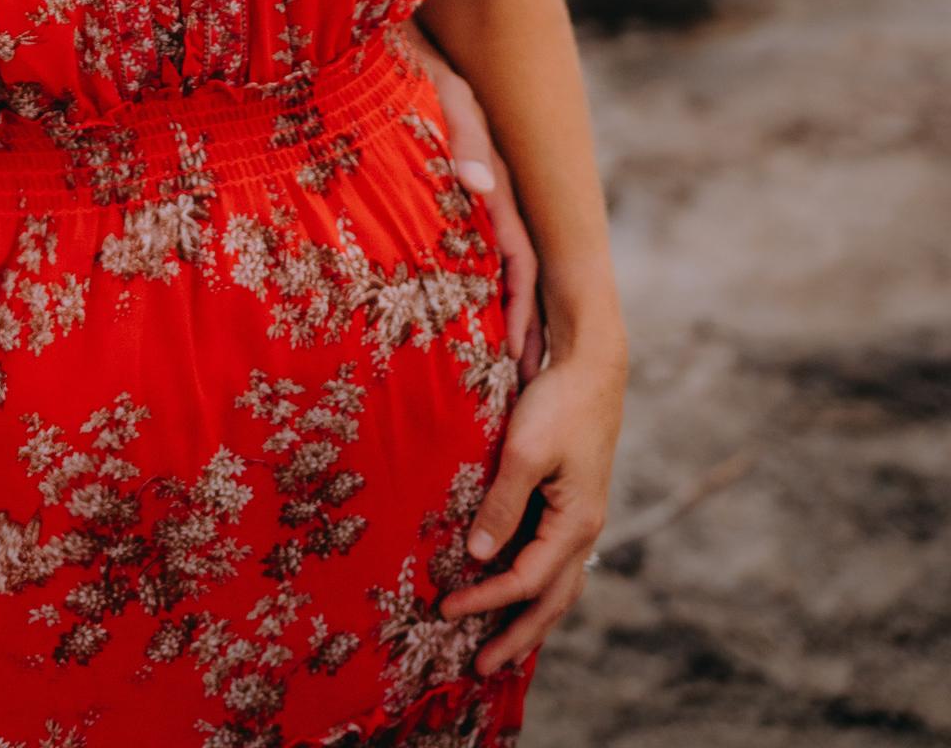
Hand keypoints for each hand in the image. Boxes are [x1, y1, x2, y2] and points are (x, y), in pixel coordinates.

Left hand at [404, 24, 544, 380]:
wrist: (374, 40)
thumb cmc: (411, 63)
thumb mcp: (443, 92)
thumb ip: (461, 134)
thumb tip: (479, 187)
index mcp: (491, 182)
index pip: (519, 260)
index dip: (521, 312)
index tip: (519, 362)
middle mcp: (478, 199)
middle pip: (505, 279)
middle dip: (512, 332)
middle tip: (507, 392)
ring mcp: (451, 201)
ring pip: (473, 272)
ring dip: (481, 321)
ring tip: (478, 378)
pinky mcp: (420, 198)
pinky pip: (439, 255)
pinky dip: (447, 294)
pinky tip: (430, 328)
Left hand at [440, 349, 623, 673]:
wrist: (591, 366)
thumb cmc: (558, 404)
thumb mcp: (525, 452)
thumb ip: (502, 505)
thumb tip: (480, 558)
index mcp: (576, 524)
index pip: (526, 581)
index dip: (486, 601)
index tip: (446, 611)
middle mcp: (584, 531)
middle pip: (550, 601)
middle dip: (516, 637)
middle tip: (480, 669)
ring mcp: (580, 520)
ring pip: (556, 586)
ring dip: (528, 618)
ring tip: (501, 646)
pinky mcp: (571, 505)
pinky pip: (553, 560)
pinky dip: (534, 586)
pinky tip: (514, 591)